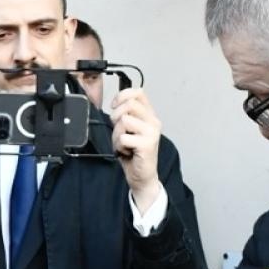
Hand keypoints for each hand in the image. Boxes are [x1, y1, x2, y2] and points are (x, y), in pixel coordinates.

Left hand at [109, 87, 162, 211]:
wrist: (142, 176)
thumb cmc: (134, 153)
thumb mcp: (130, 130)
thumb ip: (126, 115)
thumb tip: (117, 102)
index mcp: (150, 115)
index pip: (138, 92)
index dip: (122, 96)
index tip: (115, 106)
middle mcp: (154, 121)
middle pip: (129, 104)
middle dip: (116, 116)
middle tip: (118, 130)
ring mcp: (152, 132)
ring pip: (124, 121)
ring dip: (116, 134)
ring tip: (123, 144)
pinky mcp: (147, 144)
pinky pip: (123, 138)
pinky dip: (119, 147)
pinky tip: (126, 152)